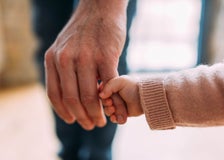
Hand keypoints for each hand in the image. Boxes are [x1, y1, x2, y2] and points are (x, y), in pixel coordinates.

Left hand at [44, 0, 127, 129]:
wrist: (101, 8)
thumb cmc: (85, 31)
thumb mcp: (64, 47)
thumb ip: (63, 69)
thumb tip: (71, 95)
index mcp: (53, 58)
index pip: (55, 94)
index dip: (64, 112)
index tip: (73, 121)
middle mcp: (66, 58)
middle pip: (72, 99)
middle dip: (83, 117)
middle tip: (92, 125)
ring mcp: (86, 57)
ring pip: (90, 96)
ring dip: (96, 113)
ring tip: (102, 121)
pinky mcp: (106, 56)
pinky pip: (109, 86)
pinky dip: (113, 101)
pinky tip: (115, 109)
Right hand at [99, 75, 142, 121]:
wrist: (144, 97)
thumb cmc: (133, 87)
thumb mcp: (120, 82)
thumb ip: (108, 86)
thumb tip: (100, 95)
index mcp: (110, 86)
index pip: (100, 93)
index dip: (102, 97)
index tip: (108, 99)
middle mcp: (112, 95)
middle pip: (103, 103)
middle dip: (106, 105)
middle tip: (112, 105)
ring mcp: (117, 105)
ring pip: (108, 111)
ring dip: (110, 112)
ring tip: (114, 110)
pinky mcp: (121, 113)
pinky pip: (114, 118)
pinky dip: (115, 119)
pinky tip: (117, 118)